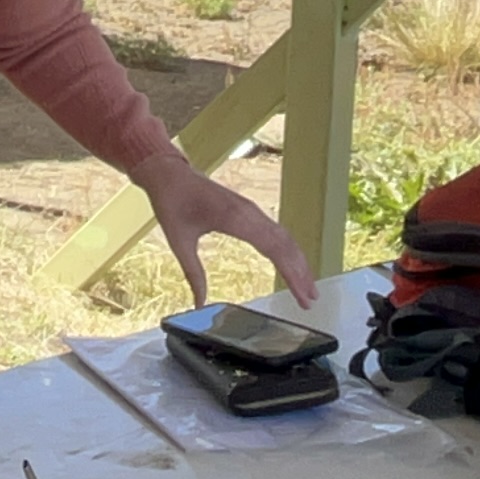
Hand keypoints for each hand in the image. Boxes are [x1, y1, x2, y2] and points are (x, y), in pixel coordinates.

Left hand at [133, 151, 315, 306]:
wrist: (168, 173)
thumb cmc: (172, 203)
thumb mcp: (179, 242)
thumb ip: (193, 274)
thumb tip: (199, 305)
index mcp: (236, 219)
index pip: (275, 250)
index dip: (293, 274)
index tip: (303, 296)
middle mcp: (250, 213)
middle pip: (286, 245)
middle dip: (301, 273)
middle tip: (311, 300)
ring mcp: (251, 210)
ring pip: (284, 237)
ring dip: (298, 262)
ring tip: (307, 288)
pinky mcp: (249, 210)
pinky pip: (275, 231)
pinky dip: (287, 250)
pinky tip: (292, 264)